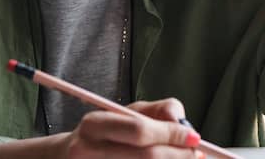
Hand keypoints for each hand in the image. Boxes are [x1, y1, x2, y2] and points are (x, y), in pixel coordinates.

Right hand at [60, 99, 201, 158]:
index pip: (140, 130)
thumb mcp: (127, 113)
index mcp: (94, 124)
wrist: (68, 158)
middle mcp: (86, 151)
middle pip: (145, 157)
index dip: (172, 135)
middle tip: (196, 154)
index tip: (195, 137)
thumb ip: (158, 111)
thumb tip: (181, 121)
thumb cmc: (107, 133)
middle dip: (178, 156)